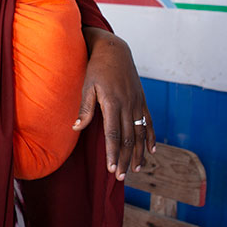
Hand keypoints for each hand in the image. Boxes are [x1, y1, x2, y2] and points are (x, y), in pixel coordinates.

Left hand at [74, 27, 155, 179]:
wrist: (114, 50)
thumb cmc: (96, 68)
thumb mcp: (87, 86)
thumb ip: (84, 108)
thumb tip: (76, 128)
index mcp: (112, 103)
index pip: (113, 134)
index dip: (112, 153)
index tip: (111, 169)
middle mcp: (127, 105)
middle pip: (127, 138)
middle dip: (124, 159)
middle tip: (121, 177)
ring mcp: (137, 103)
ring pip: (140, 133)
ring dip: (138, 153)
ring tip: (136, 169)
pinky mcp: (142, 100)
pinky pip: (148, 122)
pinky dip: (150, 137)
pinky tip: (150, 151)